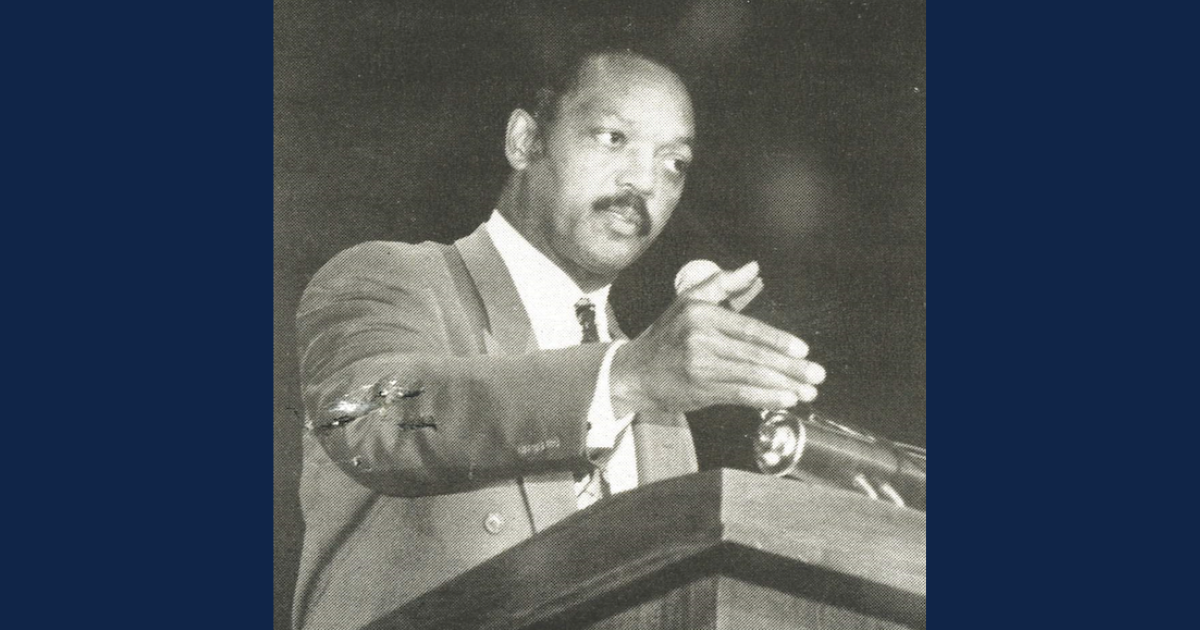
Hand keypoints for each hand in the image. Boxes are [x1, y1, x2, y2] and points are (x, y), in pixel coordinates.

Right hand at [610, 261, 824, 415]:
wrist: (635, 372)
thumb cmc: (666, 336)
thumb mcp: (689, 300)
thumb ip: (723, 283)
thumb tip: (753, 268)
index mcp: (702, 314)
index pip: (748, 328)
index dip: (778, 340)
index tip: (803, 350)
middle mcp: (700, 339)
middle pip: (754, 355)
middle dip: (790, 367)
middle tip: (816, 375)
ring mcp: (699, 366)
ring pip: (750, 376)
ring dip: (783, 385)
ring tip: (807, 391)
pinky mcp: (700, 390)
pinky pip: (739, 395)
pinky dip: (764, 399)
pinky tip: (784, 400)